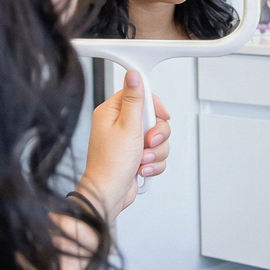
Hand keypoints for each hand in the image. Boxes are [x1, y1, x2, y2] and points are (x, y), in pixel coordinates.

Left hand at [76, 70, 170, 221]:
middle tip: (147, 142)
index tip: (160, 116)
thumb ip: (135, 100)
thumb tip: (133, 75)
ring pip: (157, 138)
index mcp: (111, 113)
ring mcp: (128, 142)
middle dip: (156, 134)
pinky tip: (141, 168)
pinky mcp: (135, 156)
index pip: (139, 95)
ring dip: (155, 152)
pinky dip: (152, 163)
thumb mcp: (127, 126)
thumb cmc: (111, 164)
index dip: (154, 106)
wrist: (109, 194)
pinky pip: (155, 154)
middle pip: (152, 118)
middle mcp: (119, 125)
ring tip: (142, 159)